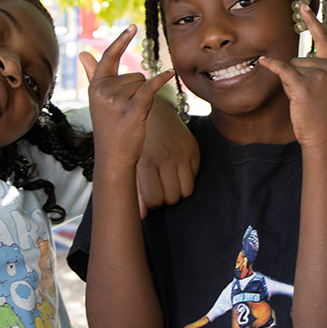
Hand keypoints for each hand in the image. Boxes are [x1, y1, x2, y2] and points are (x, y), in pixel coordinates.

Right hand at [80, 25, 174, 167]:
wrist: (113, 157)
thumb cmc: (109, 128)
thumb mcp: (98, 100)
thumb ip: (93, 74)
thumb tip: (83, 53)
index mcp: (95, 86)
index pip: (110, 57)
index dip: (122, 41)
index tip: (133, 26)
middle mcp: (103, 90)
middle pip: (135, 75)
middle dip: (138, 91)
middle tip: (127, 112)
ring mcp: (116, 100)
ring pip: (143, 84)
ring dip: (144, 98)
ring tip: (132, 116)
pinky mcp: (131, 109)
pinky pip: (150, 88)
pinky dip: (162, 80)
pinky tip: (170, 73)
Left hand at [137, 96, 198, 216]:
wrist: (154, 111)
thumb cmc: (138, 141)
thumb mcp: (131, 162)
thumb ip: (135, 190)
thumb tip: (141, 216)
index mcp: (146, 161)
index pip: (155, 200)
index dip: (152, 201)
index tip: (149, 192)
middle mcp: (166, 157)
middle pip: (172, 198)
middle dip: (165, 196)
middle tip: (158, 185)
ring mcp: (182, 153)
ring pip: (186, 191)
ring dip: (177, 190)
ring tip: (168, 179)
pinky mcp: (194, 148)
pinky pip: (195, 177)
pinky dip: (186, 177)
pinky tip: (176, 167)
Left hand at [258, 4, 326, 145]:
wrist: (325, 136)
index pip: (324, 39)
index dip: (313, 22)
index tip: (303, 7)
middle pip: (300, 60)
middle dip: (298, 77)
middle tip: (310, 97)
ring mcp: (318, 76)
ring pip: (291, 68)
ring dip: (292, 84)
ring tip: (304, 100)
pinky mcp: (303, 86)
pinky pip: (284, 70)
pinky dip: (272, 66)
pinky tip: (264, 61)